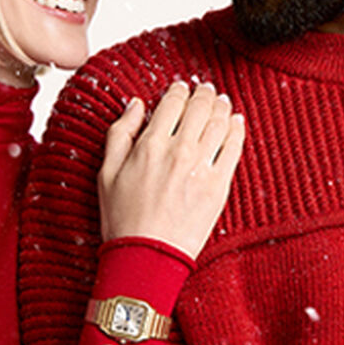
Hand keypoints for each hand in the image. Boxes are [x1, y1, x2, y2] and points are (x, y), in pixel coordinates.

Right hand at [99, 81, 244, 257]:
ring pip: (220, 123)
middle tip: (207, 89)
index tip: (181, 88)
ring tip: (222, 102)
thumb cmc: (123, 219)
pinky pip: (234, 148)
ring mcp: (202, 168)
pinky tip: (237, 122)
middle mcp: (178, 151)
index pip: (172, 103)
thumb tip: (135, 105)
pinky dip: (237, 130)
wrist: (147, 256)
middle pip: (199, 108)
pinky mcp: (219, 186)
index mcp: (150, 145)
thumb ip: (120, 133)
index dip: (178, 91)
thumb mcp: (106, 172)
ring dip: (222, 107)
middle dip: (204, 94)